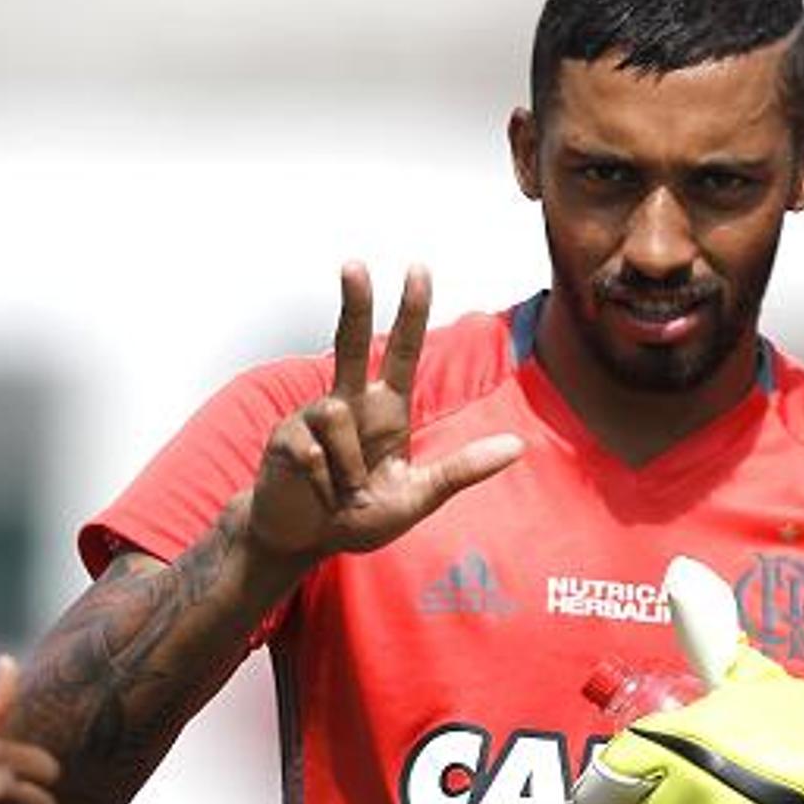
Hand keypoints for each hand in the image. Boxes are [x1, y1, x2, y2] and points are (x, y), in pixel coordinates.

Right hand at [247, 263, 522, 561]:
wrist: (301, 540)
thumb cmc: (358, 516)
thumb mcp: (418, 498)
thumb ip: (462, 471)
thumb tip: (518, 446)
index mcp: (387, 411)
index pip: (404, 351)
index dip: (412, 311)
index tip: (417, 267)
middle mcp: (351, 404)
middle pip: (353, 342)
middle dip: (356, 303)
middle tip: (354, 263)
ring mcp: (313, 417)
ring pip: (336, 413)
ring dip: (348, 468)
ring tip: (344, 494)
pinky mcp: (285, 437)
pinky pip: (313, 450)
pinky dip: (323, 482)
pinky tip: (317, 493)